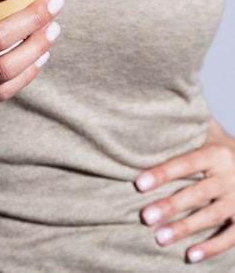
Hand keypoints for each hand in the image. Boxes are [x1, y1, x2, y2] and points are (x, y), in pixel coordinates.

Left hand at [135, 120, 234, 263]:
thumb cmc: (226, 148)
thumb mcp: (213, 133)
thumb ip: (190, 125)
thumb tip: (159, 109)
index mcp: (217, 153)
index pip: (185, 163)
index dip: (162, 173)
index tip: (139, 183)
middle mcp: (229, 176)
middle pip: (196, 193)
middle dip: (170, 205)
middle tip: (145, 216)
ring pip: (210, 217)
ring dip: (185, 229)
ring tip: (160, 238)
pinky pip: (231, 237)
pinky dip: (212, 248)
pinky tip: (191, 255)